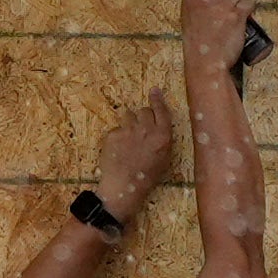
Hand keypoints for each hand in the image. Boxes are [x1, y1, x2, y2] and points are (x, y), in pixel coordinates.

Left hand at [99, 85, 187, 206]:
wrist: (124, 186)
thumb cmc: (147, 176)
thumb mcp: (164, 158)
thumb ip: (162, 138)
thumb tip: (158, 124)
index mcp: (162, 136)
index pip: (161, 111)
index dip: (157, 100)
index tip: (154, 91)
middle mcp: (146, 130)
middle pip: (143, 111)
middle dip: (142, 117)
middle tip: (139, 130)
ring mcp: (128, 131)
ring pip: (128, 116)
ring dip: (129, 124)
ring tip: (127, 141)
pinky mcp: (113, 134)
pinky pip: (116, 129)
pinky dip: (117, 137)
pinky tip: (118, 150)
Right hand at [177, 0, 257, 94]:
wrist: (206, 61)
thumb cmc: (197, 44)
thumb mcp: (188, 16)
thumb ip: (198, 1)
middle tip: (227, 2)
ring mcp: (223, 5)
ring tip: (234, 11)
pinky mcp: (237, 15)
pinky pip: (248, 2)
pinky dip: (248, 7)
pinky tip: (242, 15)